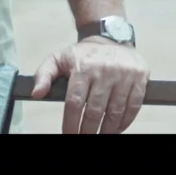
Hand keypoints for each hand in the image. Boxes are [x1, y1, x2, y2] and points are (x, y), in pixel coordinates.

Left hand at [30, 38, 149, 133]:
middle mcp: (104, 71)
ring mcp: (124, 74)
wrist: (111, 37)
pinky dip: (125, 122)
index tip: (69, 134)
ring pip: (115, 111)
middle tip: (84, 138)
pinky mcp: (139, 77)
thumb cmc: (83, 54)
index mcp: (83, 68)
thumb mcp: (58, 58)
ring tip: (101, 135)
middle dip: (88, 131)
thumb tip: (36, 94)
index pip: (75, 102)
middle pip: (95, 110)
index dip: (71, 123)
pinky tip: (117, 128)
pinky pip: (134, 106)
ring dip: (107, 130)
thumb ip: (44, 75)